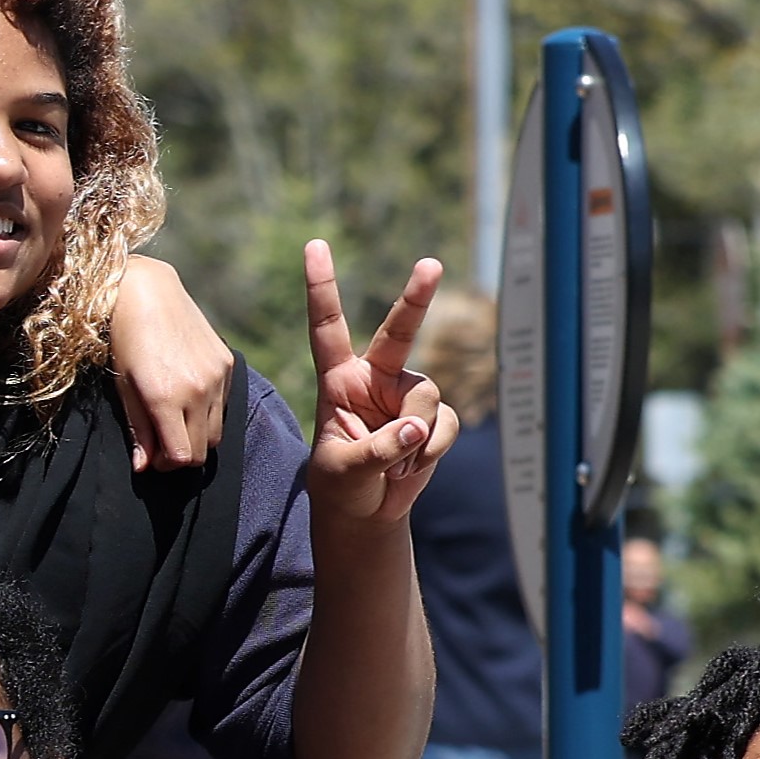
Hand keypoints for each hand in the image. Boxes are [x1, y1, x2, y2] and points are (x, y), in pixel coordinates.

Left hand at [108, 256, 234, 473]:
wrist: (147, 292)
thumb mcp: (124, 388)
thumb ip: (138, 430)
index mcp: (167, 398)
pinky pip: (224, 406)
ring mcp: (217, 376)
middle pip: (202, 451)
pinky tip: (187, 397)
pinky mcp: (227, 363)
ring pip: (217, 432)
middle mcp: (198, 390)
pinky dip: (208, 412)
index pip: (181, 457)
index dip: (165, 465)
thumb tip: (144, 467)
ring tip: (173, 421)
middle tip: (161, 443)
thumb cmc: (124, 341)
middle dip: (181, 455)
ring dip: (196, 436)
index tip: (152, 458)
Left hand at [302, 243, 456, 528]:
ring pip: (426, 397)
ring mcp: (407, 396)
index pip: (327, 327)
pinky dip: (431, 450)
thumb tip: (417, 427)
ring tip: (391, 464)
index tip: (314, 245)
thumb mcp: (344, 471)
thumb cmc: (341, 487)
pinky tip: (412, 466)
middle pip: (399, 332)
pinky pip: (445, 425)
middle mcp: (375, 379)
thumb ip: (377, 448)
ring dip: (413, 437)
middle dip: (416, 298)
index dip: (322, 288)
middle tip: (430, 265)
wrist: (366, 512)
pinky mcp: (434, 417)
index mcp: (338, 380)